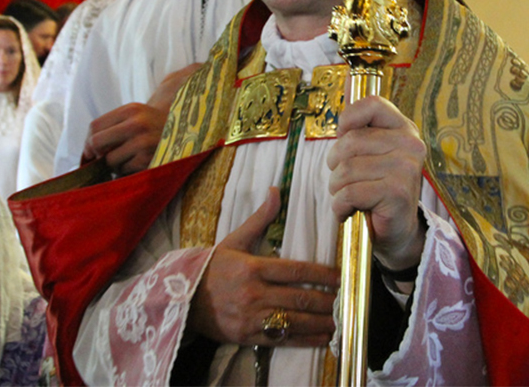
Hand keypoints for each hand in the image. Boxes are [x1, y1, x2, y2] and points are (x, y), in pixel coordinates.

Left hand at [83, 63, 199, 174]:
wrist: (187, 130)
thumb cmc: (153, 127)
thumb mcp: (135, 117)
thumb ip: (112, 128)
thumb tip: (86, 153)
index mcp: (130, 110)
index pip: (94, 126)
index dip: (87, 142)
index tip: (88, 153)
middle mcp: (136, 124)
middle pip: (96, 143)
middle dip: (95, 155)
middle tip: (100, 160)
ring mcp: (144, 142)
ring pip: (110, 160)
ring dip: (114, 164)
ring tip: (128, 159)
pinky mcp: (149, 159)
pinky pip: (124, 170)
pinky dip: (127, 171)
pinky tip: (139, 164)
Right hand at [188, 188, 339, 346]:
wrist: (182, 299)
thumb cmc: (213, 268)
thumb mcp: (234, 240)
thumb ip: (260, 219)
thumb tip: (276, 190)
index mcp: (252, 268)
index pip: (295, 271)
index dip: (321, 275)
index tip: (340, 277)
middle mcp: (254, 294)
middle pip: (299, 298)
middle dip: (326, 301)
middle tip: (346, 300)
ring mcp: (251, 317)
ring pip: (294, 321)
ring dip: (320, 323)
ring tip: (339, 320)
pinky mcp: (248, 336)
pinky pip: (281, 339)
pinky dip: (304, 340)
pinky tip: (322, 338)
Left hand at [327, 96, 426, 271]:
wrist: (398, 232)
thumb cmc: (378, 189)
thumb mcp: (371, 152)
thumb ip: (361, 123)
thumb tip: (347, 84)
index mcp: (405, 129)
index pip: (372, 104)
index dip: (348, 120)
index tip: (343, 138)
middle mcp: (410, 145)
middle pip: (350, 142)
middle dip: (336, 165)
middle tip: (345, 181)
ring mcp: (406, 168)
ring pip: (346, 169)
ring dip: (337, 189)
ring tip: (349, 198)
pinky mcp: (397, 193)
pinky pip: (350, 192)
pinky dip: (340, 206)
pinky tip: (349, 211)